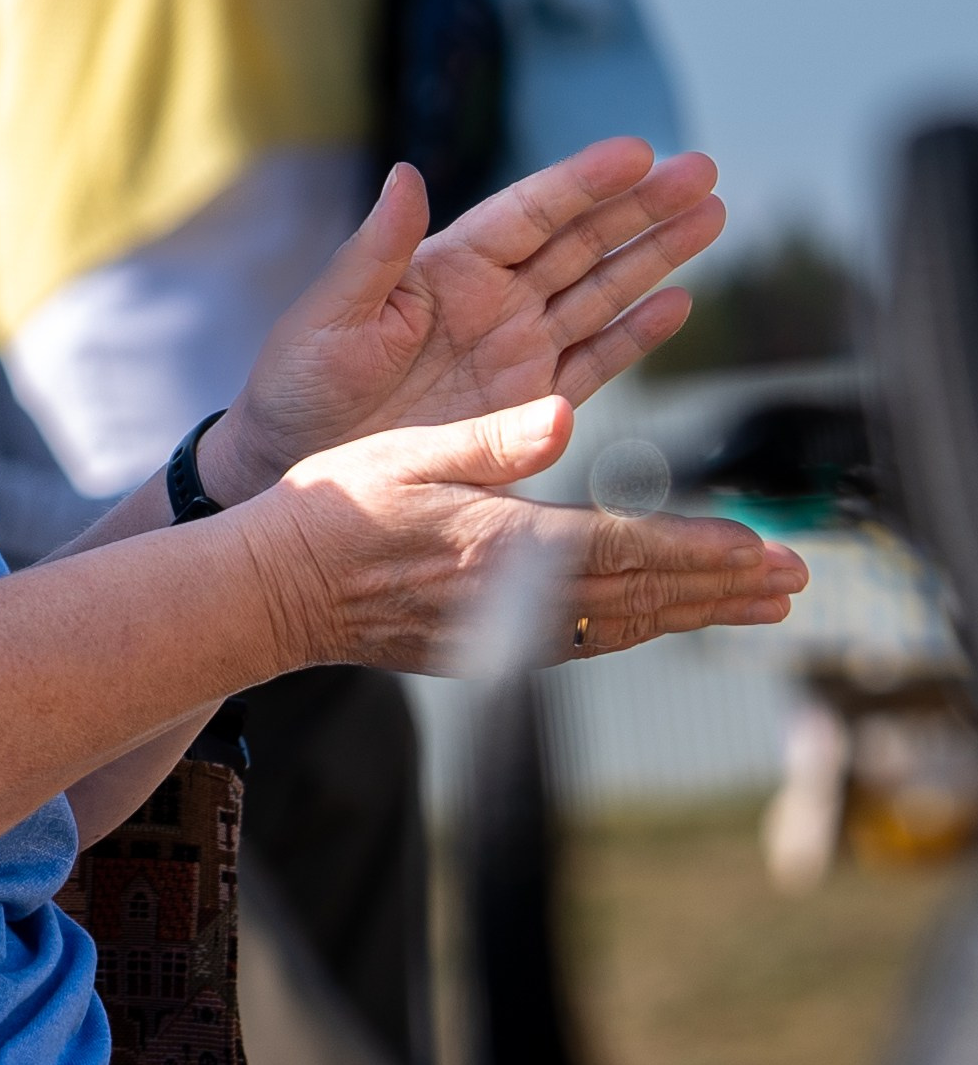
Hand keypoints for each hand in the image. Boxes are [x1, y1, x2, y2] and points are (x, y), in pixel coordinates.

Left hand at [205, 138, 722, 504]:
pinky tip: (677, 302)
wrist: (293, 469)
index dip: (583, 183)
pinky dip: (636, 334)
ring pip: (601, 292)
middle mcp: (489, 301)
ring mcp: (514, 351)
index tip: (639, 151)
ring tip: (712, 215)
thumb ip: (375, 250)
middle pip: (581, 242)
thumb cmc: (297, 386)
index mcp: (443, 268)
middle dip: (643, 207)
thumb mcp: (328, 316)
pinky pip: (594, 362)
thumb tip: (405, 173)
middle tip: (703, 171)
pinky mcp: (528, 407)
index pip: (528, 213)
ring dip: (656, 257)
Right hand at [247, 398, 805, 678]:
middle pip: (640, 597)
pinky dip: (637, 625)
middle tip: (795, 583)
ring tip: (755, 604)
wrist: (270, 591)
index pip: (622, 548)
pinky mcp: (483, 650)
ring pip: (621, 626)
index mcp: (497, 546)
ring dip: (692, 613)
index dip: (699, 552)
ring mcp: (497, 636)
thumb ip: (493, 438)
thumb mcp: (408, 450)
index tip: (762, 551)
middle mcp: (509, 603)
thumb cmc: (334, 508)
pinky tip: (662, 615)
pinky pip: (584, 641)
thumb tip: (565, 413)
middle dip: (723, 590)